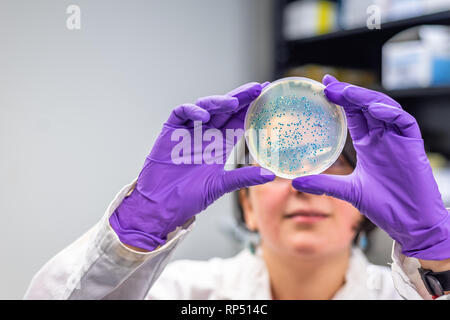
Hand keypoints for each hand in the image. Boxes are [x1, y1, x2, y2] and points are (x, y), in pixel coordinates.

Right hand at [109, 82, 274, 250]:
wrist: (161, 205)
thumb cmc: (190, 197)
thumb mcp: (220, 185)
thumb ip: (244, 178)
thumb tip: (270, 174)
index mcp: (220, 145)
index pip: (239, 120)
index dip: (252, 107)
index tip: (266, 94)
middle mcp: (206, 135)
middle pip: (225, 110)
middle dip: (241, 98)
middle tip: (257, 87)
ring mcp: (188, 131)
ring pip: (206, 107)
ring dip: (218, 102)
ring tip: (232, 103)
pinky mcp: (171, 131)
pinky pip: (181, 113)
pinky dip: (192, 111)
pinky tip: (203, 116)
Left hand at [292, 75, 449, 259]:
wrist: (411, 223)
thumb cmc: (385, 206)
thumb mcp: (348, 191)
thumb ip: (324, 183)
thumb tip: (295, 181)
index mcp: (369, 144)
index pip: (353, 114)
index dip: (340, 100)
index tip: (322, 87)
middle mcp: (382, 138)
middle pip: (365, 106)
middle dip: (348, 93)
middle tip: (327, 84)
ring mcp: (397, 140)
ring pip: (383, 108)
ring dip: (364, 98)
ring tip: (344, 92)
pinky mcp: (412, 145)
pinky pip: (404, 122)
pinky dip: (390, 113)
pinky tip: (374, 109)